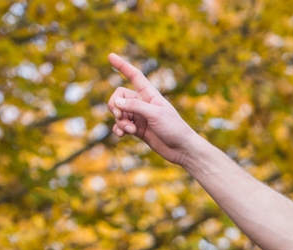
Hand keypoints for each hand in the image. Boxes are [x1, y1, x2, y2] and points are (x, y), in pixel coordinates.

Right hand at [107, 52, 200, 166]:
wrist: (182, 149)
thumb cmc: (174, 128)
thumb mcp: (154, 114)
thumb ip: (135, 107)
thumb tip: (116, 103)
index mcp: (149, 94)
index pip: (134, 76)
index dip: (122, 66)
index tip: (110, 56)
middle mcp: (143, 103)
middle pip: (119, 96)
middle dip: (115, 106)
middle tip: (120, 116)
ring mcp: (139, 116)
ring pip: (119, 113)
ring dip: (119, 121)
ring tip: (129, 130)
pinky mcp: (138, 129)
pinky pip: (121, 126)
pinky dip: (119, 129)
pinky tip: (121, 135)